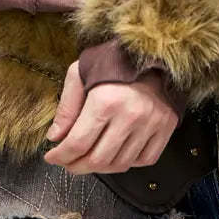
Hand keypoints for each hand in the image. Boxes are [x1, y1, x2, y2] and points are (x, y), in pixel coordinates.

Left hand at [42, 61, 180, 174]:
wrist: (149, 50)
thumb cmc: (111, 61)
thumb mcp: (79, 73)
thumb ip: (66, 107)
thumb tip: (56, 137)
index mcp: (105, 101)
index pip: (78, 143)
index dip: (61, 156)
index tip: (52, 157)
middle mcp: (130, 115)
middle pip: (98, 160)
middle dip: (76, 166)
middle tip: (68, 163)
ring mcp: (151, 123)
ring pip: (120, 164)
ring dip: (100, 168)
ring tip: (88, 159)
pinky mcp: (166, 126)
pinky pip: (145, 160)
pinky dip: (128, 163)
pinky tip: (116, 153)